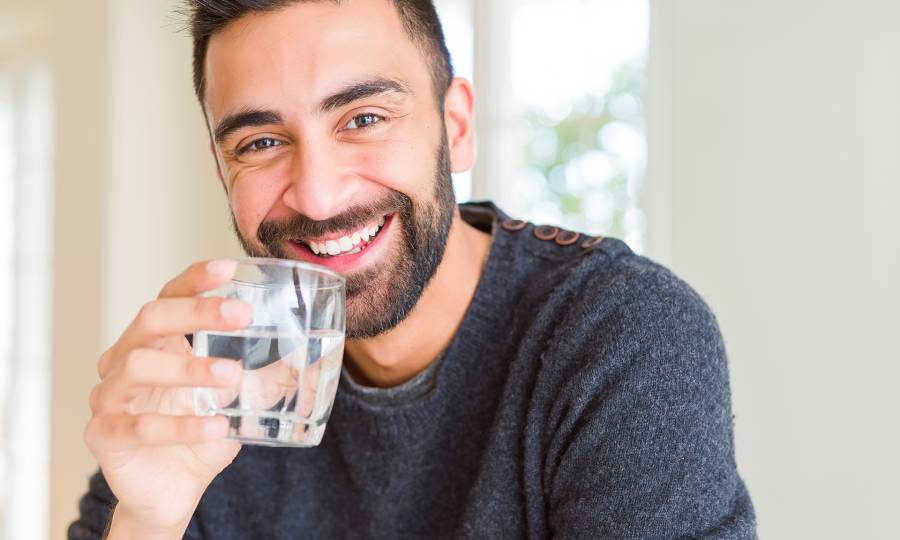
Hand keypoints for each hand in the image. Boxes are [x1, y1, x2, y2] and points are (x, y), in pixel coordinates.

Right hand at [84, 260, 250, 535]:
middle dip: (195, 312)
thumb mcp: (242, 401)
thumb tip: (321, 357)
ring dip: (189, 367)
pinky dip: (182, 425)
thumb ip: (272, 377)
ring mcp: (109, 397)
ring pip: (139, 366)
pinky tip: (218, 426)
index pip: (168, 297)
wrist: (172, 492)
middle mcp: (124, 360)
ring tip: (232, 376)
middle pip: (150, 319)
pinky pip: (141, 426)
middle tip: (242, 315)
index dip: (194, 280)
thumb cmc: (202, 434)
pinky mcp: (105, 436)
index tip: (228, 267)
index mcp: (156, 342)